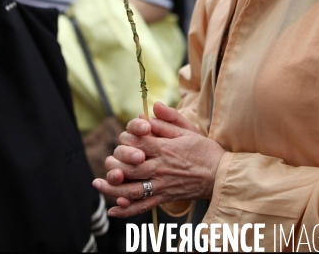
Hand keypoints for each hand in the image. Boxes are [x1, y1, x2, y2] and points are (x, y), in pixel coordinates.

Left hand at [92, 102, 224, 216]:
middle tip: (109, 161)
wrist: (220, 175)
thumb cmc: (204, 151)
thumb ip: (169, 118)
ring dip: (111, 188)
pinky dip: (126, 211)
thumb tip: (152, 106)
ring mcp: (161, 185)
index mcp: (165, 148)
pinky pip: (142, 206)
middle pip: (129, 166)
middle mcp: (160, 167)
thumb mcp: (189, 129)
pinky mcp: (164, 198)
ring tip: (98, 184)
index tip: (126, 136)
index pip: (137, 141)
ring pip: (130, 189)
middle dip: (114, 163)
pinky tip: (113, 210)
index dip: (126, 138)